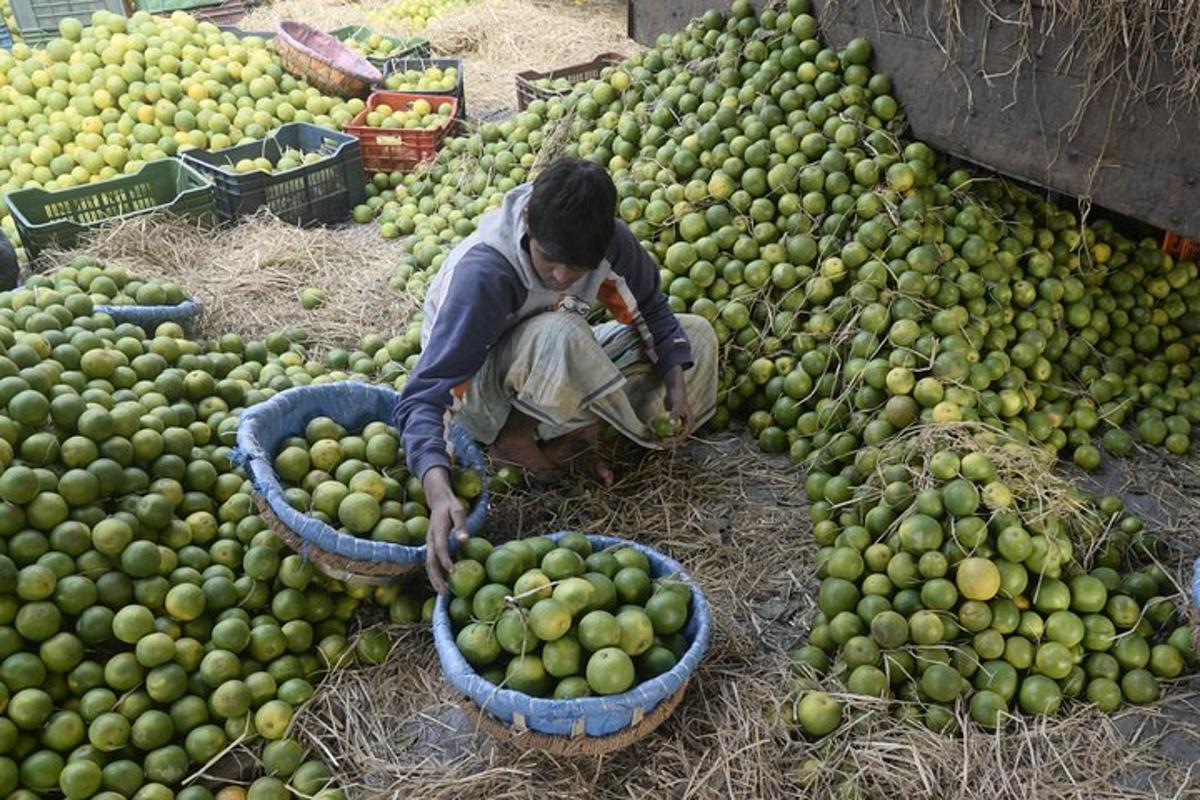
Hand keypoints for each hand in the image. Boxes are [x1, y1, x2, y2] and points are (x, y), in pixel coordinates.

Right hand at [422, 467, 467, 593]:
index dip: (445, 560)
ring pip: (429, 565)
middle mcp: (430, 539)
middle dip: (436, 578)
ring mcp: (429, 543)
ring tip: (443, 594)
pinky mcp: (431, 546)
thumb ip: (461, 525)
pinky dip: (436, 574)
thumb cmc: (451, 505)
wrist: (437, 499)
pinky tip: (444, 583)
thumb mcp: (459, 510)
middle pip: (430, 562)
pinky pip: (432, 562)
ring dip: (434, 580)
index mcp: (438, 531)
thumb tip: (464, 540)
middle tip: (444, 593)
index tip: (453, 571)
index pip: (440, 548)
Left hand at [662, 365, 692, 447]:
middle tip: (658, 443)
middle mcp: (685, 426)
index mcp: (689, 424)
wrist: (674, 390)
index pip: (682, 436)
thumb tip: (672, 424)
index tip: (663, 442)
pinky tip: (654, 432)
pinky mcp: (673, 422)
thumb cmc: (677, 396)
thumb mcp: (676, 406)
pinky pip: (667, 429)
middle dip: (668, 442)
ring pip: (672, 435)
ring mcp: (679, 424)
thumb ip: (674, 415)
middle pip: (677, 438)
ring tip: (655, 439)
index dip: (673, 441)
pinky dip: (662, 431)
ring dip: (664, 438)